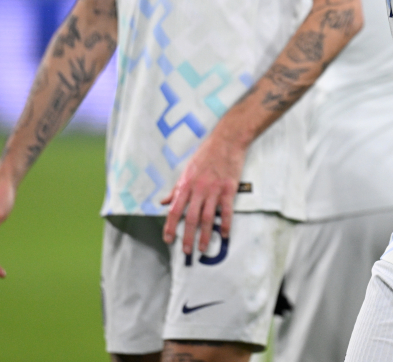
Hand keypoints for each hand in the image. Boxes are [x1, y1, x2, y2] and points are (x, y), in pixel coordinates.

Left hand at [161, 132, 245, 254]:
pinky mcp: (228, 189)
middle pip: (191, 218)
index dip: (170, 226)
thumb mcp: (187, 169)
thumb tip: (163, 202)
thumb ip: (176, 188)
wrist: (227, 140)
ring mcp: (214, 190)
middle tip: (186, 251)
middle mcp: (198, 189)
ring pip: (207, 217)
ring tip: (202, 248)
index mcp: (186, 185)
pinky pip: (226, 211)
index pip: (174, 210)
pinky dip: (225, 224)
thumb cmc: (207, 153)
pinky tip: (224, 235)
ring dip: (204, 235)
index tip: (168, 239)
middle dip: (187, 237)